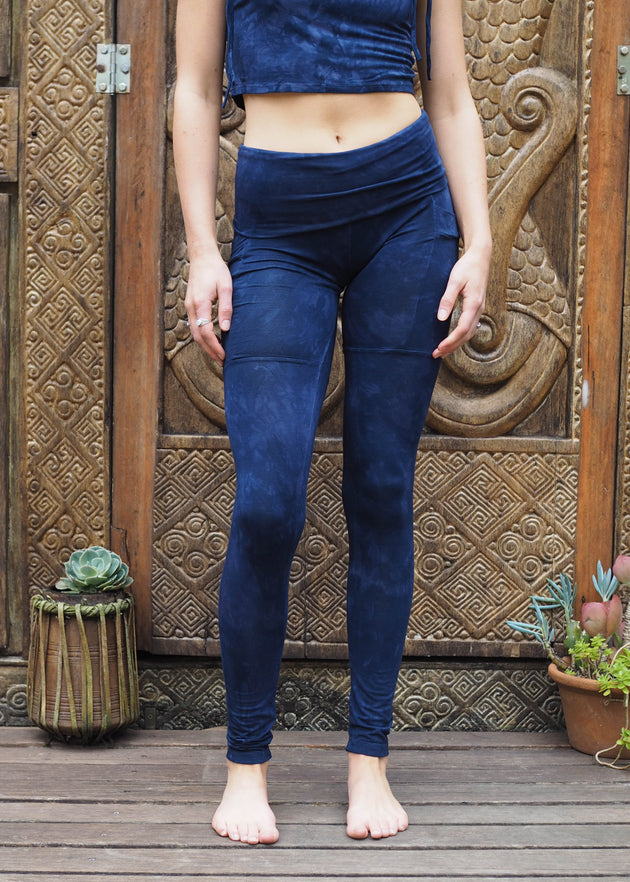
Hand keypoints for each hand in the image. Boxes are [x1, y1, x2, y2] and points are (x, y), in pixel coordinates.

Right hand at [185, 251, 232, 364]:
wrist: (202, 256)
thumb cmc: (216, 270)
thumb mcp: (226, 287)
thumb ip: (226, 308)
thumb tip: (225, 329)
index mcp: (200, 304)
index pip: (205, 332)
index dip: (214, 347)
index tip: (224, 356)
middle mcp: (191, 307)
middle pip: (197, 337)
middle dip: (209, 351)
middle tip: (222, 361)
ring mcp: (188, 307)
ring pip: (194, 333)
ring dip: (205, 346)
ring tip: (218, 355)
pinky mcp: (190, 305)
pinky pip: (194, 326)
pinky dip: (202, 336)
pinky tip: (212, 340)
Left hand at [432, 244, 489, 358]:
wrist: (480, 257)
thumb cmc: (467, 267)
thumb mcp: (454, 280)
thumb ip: (447, 299)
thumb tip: (441, 318)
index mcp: (474, 304)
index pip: (462, 329)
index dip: (451, 341)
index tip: (439, 348)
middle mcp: (479, 309)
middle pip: (466, 335)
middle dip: (451, 347)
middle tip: (436, 355)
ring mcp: (479, 309)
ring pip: (469, 333)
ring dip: (456, 344)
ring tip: (442, 352)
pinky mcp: (477, 308)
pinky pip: (470, 327)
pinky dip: (461, 337)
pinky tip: (452, 340)